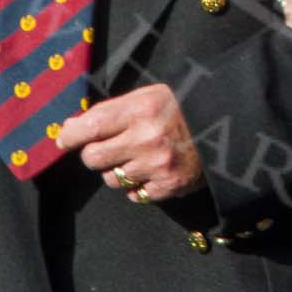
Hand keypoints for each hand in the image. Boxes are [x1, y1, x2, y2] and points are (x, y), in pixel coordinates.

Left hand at [56, 83, 200, 201]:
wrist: (227, 127)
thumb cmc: (181, 107)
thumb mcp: (149, 96)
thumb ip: (111, 110)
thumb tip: (70, 127)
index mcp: (141, 110)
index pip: (91, 127)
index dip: (71, 135)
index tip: (64, 139)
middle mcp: (147, 139)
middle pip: (93, 158)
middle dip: (94, 153)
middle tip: (108, 146)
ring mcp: (157, 166)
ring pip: (111, 179)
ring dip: (118, 170)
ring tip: (138, 156)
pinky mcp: (168, 187)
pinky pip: (134, 194)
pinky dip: (138, 185)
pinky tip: (152, 170)